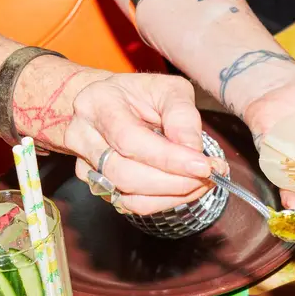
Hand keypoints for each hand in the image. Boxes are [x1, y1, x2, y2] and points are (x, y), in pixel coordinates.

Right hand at [68, 73, 217, 214]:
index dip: (169, 158)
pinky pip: (133, 205)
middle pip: (127, 174)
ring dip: (173, 195)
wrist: (110, 104)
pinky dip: (165, 201)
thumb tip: (193, 149)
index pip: (130, 139)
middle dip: (176, 181)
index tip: (203, 165)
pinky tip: (185, 188)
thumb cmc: (141, 95)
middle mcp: (84, 136)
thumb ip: (182, 115)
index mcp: (97, 104)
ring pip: (129, 196)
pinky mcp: (100, 186)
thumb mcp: (168, 89)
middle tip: (210, 175)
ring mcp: (87, 165)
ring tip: (202, 181)